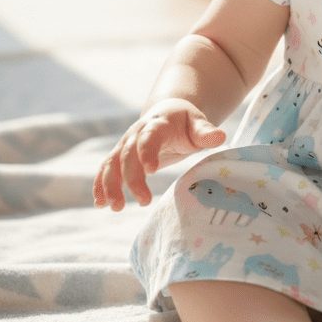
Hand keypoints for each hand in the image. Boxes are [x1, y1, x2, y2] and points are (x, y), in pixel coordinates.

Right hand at [93, 99, 225, 211]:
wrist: (168, 113)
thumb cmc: (186, 123)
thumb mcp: (198, 125)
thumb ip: (206, 132)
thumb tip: (221, 137)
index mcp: (157, 124)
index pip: (149, 137)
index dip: (148, 152)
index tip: (152, 171)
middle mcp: (135, 133)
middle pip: (128, 155)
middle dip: (131, 179)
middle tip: (144, 201)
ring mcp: (124, 145)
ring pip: (111, 164)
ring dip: (110, 185)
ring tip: (116, 207)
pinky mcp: (118, 156)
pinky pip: (105, 170)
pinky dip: (100, 186)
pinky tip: (101, 204)